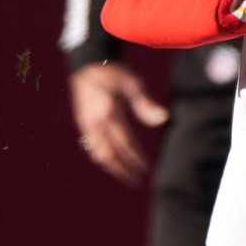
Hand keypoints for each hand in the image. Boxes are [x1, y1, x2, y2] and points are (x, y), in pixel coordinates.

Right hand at [70, 62, 169, 185]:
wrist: (87, 63)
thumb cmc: (114, 72)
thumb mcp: (132, 83)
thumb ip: (146, 103)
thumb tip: (164, 119)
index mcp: (109, 112)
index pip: (125, 143)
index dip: (135, 158)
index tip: (146, 169)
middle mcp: (95, 122)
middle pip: (108, 155)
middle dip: (123, 170)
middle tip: (136, 181)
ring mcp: (86, 124)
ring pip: (98, 155)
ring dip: (112, 168)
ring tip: (126, 176)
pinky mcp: (82, 124)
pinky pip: (91, 148)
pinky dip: (103, 159)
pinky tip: (113, 162)